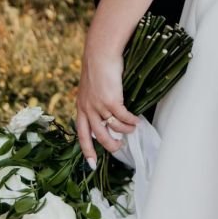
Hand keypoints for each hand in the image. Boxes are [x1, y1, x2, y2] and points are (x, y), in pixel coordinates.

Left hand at [76, 39, 138, 167]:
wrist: (99, 54)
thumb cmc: (97, 68)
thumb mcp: (89, 88)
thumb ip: (93, 102)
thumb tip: (104, 115)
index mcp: (81, 107)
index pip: (82, 135)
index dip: (87, 151)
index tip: (92, 164)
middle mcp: (88, 109)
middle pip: (99, 136)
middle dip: (111, 145)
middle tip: (120, 146)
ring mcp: (99, 106)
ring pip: (114, 128)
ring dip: (125, 131)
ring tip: (132, 129)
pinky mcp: (111, 100)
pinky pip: (124, 117)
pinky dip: (131, 121)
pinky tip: (136, 120)